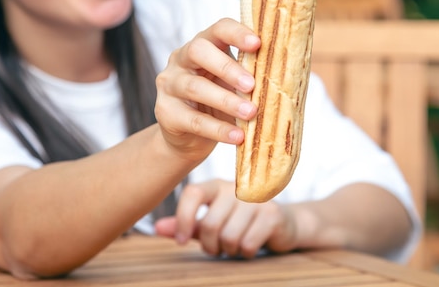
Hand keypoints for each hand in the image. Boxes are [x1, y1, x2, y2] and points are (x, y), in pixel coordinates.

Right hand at [154, 18, 259, 160]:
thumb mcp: (233, 86)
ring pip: (195, 87)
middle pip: (198, 51)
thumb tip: (287, 78)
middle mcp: (181, 59)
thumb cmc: (218, 104)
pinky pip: (193, 120)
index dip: (237, 33)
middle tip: (252, 85)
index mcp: (203, 45)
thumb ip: (250, 77)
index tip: (258, 44)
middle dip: (227, 67)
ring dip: (226, 101)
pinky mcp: (165, 112)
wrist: (188, 139)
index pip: (217, 29)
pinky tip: (238, 136)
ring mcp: (170, 85)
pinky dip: (218, 129)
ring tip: (251, 114)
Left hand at [154, 179, 297, 258]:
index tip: (180, 240)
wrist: (281, 224)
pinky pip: (248, 243)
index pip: (192, 192)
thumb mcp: (210, 224)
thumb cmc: (240, 223)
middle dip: (211, 246)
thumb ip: (185, 225)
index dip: (182, 218)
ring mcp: (256, 199)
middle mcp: (236, 187)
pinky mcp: (272, 213)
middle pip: (210, 224)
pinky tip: (251, 244)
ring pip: (229, 237)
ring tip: (236, 244)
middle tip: (218, 248)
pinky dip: (246, 252)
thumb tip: (156, 228)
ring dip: (230, 250)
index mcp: (216, 185)